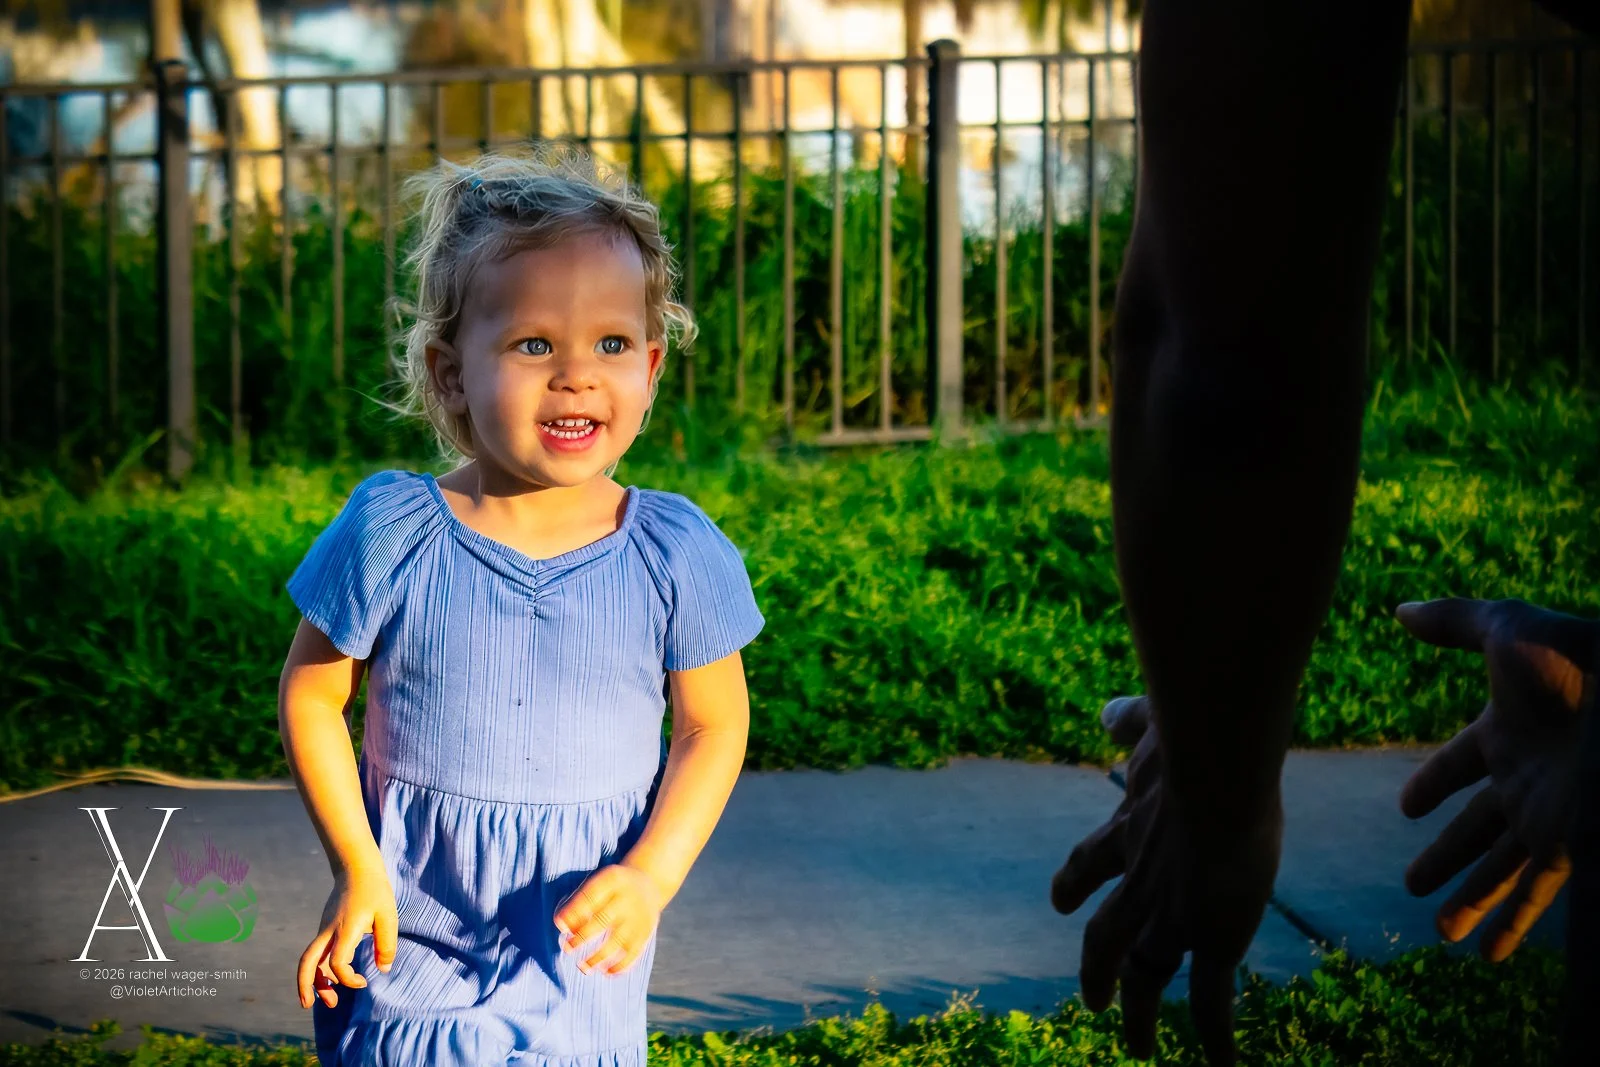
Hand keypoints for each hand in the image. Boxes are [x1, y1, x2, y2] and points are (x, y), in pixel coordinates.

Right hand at [297, 865, 397, 1009]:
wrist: (356, 868)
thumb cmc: (375, 891)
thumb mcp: (388, 915)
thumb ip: (386, 944)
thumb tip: (383, 970)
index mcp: (345, 929)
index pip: (338, 962)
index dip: (348, 979)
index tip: (364, 981)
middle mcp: (329, 931)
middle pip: (307, 962)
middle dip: (306, 985)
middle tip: (309, 1005)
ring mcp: (324, 929)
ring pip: (310, 959)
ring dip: (314, 980)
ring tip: (329, 1000)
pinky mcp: (325, 928)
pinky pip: (318, 953)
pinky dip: (321, 969)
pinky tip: (333, 979)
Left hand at [553, 862, 667, 976]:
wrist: (648, 883)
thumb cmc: (610, 888)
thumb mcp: (597, 882)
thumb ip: (578, 901)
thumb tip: (563, 927)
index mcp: (612, 879)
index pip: (590, 897)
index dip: (574, 913)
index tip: (561, 927)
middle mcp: (628, 896)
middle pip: (603, 920)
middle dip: (582, 937)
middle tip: (567, 948)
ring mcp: (639, 915)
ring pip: (618, 940)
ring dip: (598, 957)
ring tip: (582, 967)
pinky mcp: (646, 931)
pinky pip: (634, 952)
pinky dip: (620, 965)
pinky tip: (606, 972)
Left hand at [1052, 696, 1281, 1065]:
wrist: (1214, 777)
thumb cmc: (1187, 745)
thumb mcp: (1151, 727)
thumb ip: (1130, 721)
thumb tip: (1109, 711)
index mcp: (1128, 833)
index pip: (1090, 864)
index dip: (1074, 884)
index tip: (1060, 901)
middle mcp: (1140, 883)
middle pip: (1106, 936)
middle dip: (1098, 968)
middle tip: (1092, 997)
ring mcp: (1172, 917)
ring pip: (1149, 978)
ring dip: (1142, 1015)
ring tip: (1138, 1048)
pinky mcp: (1212, 942)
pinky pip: (1211, 1002)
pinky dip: (1215, 1038)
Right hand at [1395, 597, 1596, 961]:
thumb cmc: (1576, 661)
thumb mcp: (1507, 630)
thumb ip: (1453, 620)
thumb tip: (1400, 611)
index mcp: (1506, 730)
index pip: (1458, 764)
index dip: (1433, 785)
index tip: (1407, 810)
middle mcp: (1525, 780)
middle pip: (1478, 828)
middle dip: (1447, 858)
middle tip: (1414, 887)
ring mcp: (1547, 817)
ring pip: (1501, 870)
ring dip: (1472, 901)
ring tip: (1442, 934)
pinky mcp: (1568, 848)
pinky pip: (1536, 897)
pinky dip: (1512, 925)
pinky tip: (1489, 953)